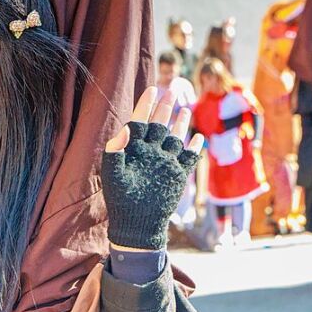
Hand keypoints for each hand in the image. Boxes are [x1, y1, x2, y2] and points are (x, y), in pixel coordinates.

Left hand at [101, 87, 203, 250]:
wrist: (137, 222)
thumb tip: (126, 128)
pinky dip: (194, 147)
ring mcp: (165, 162)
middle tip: (172, 89)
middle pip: (159, 124)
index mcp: (133, 149)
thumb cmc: (120, 199)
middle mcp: (150, 152)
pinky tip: (198, 136)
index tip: (152, 89)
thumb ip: (115, 150)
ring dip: (180, 123)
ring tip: (184, 108)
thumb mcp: (113, 173)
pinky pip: (189, 157)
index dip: (146, 105)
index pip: (140, 121)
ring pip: (175, 137)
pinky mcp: (177, 174)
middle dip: (165, 107)